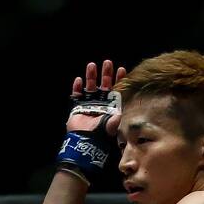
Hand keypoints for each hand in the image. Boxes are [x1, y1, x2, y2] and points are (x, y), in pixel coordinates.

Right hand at [56, 60, 125, 186]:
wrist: (87, 141)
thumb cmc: (102, 133)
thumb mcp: (115, 123)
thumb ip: (121, 113)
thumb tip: (126, 106)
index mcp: (111, 106)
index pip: (116, 90)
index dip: (119, 80)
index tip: (122, 69)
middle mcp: (101, 104)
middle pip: (104, 86)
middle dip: (106, 74)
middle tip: (108, 63)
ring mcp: (89, 106)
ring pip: (90, 87)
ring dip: (91, 77)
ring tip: (92, 65)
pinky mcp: (77, 108)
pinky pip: (76, 96)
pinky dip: (77, 88)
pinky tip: (79, 80)